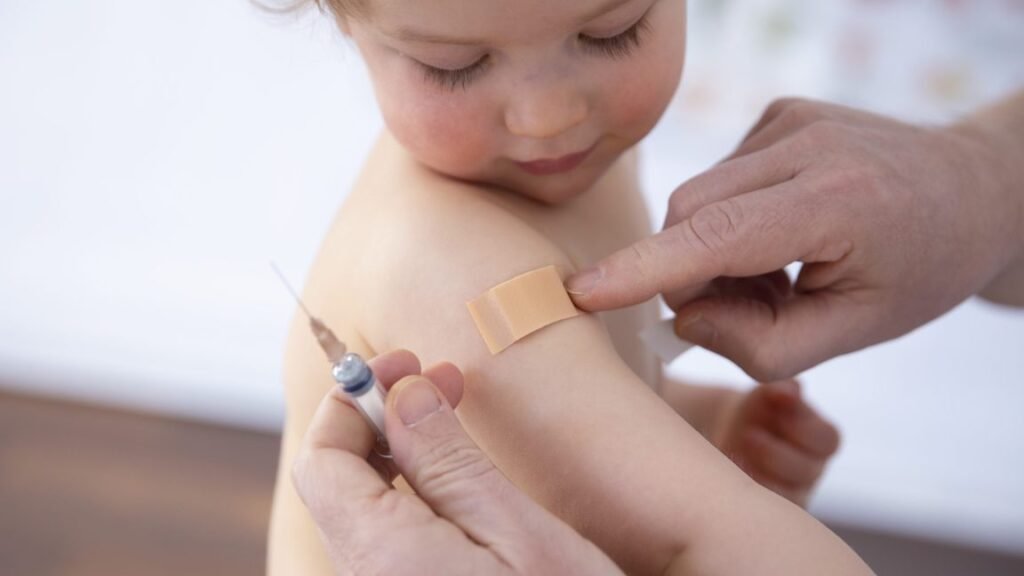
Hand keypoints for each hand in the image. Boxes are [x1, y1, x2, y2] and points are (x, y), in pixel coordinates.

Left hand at [291, 350, 623, 575]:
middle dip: (378, 419)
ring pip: (362, 509)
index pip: (322, 459)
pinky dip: (411, 495)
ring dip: (398, 454)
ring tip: (451, 422)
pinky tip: (455, 483)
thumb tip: (402, 393)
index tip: (405, 365)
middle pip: (336, 481)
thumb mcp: (518, 534)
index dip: (352, 400)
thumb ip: (448, 463)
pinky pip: (386, 541)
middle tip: (437, 382)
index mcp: (383, 556)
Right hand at [567, 97, 1023, 380]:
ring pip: (697, 199)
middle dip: (693, 274)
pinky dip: (729, 221)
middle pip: (691, 215)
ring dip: (713, 249)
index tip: (584, 292)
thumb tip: (683, 315)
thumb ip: (763, 345)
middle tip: (749, 308)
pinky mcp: (778, 114)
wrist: (971, 191)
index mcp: (839, 202)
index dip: (646, 268)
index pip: (719, 235)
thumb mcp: (856, 333)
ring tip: (778, 270)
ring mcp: (789, 119)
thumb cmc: (918, 270)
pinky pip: (717, 181)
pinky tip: (779, 234)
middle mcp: (808, 144)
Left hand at [711, 380, 839, 507]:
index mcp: (822, 440)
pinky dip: (745, 493)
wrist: (732, 428)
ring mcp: (794, 491)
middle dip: (776, 453)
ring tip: (733, 453)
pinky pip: (764, 510)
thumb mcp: (770, 392)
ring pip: (787, 496)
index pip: (827, 440)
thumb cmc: (760, 408)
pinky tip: (725, 474)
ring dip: (759, 476)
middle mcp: (813, 469)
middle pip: (807, 471)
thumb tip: (793, 389)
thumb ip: (783, 389)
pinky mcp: (771, 507)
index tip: (776, 412)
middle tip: (748, 434)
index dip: (803, 427)